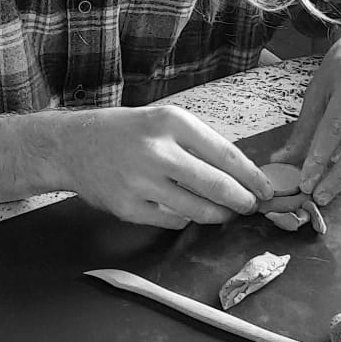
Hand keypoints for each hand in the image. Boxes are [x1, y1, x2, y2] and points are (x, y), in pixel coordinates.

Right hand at [55, 105, 273, 229]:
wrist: (75, 144)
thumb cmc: (128, 131)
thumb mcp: (164, 120)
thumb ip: (199, 143)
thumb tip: (241, 173)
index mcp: (172, 122)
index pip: (225, 154)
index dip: (251, 176)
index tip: (266, 189)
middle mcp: (158, 150)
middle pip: (215, 185)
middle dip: (241, 200)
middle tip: (250, 206)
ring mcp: (141, 182)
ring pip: (197, 209)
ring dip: (218, 214)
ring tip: (225, 212)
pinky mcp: (129, 208)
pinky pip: (172, 221)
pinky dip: (185, 218)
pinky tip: (187, 211)